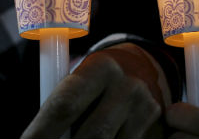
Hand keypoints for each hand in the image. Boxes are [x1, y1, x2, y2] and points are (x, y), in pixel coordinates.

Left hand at [21, 42, 170, 137]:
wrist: (143, 68)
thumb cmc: (97, 81)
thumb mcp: (81, 81)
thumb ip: (65, 107)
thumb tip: (40, 138)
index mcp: (100, 67)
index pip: (64, 105)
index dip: (42, 132)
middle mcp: (127, 85)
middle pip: (91, 134)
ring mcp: (147, 108)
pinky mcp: (158, 127)